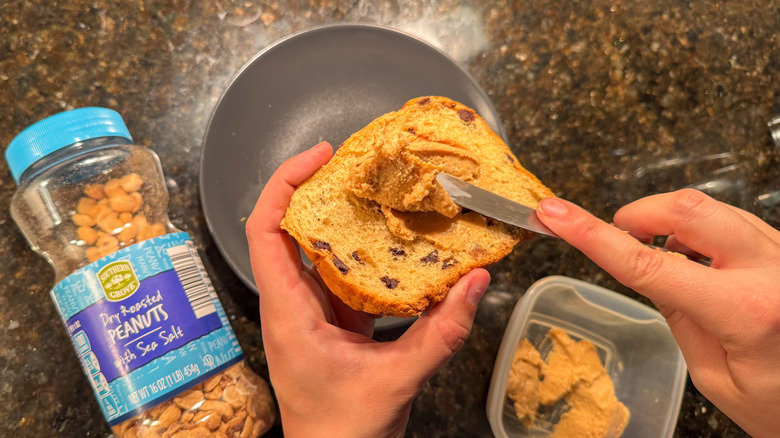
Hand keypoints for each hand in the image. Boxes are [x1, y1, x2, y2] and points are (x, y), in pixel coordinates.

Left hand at [246, 142, 490, 437]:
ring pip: (318, 252)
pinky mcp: (332, 324)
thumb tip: (476, 282)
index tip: (319, 157)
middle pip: (289, 230)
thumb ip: (441, 333)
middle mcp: (292, 305)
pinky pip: (343, 277)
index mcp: (288, 311)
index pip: (265, 231)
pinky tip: (395, 245)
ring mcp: (311, 313)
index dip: (283, 185)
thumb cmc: (344, 432)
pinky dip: (365, 256)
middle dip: (319, 191)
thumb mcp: (397, 379)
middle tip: (359, 165)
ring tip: (380, 193)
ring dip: (344, 221)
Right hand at [536, 189, 779, 437]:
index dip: (594, 236)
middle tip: (622, 234)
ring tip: (670, 263)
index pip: (648, 265)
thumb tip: (653, 271)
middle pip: (687, 208)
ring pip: (712, 207)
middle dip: (640, 213)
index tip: (556, 214)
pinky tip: (703, 262)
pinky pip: (735, 219)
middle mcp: (774, 269)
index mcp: (747, 312)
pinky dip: (702, 231)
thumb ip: (679, 318)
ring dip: (672, 224)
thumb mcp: (716, 378)